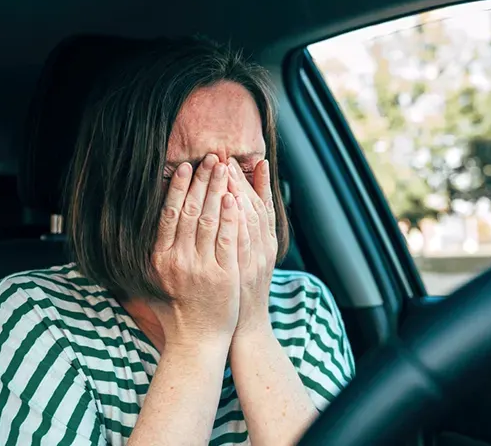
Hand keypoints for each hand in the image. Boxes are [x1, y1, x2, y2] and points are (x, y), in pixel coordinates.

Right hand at [149, 154, 240, 351]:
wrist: (198, 340)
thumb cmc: (177, 309)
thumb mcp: (156, 279)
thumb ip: (153, 252)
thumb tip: (145, 222)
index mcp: (159, 258)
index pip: (167, 215)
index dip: (177, 188)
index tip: (185, 168)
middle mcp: (177, 261)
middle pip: (189, 210)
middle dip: (201, 181)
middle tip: (211, 158)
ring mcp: (200, 268)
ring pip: (209, 219)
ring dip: (218, 189)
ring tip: (225, 168)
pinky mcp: (223, 275)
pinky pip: (227, 238)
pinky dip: (230, 215)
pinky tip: (234, 197)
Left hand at [227, 157, 277, 337]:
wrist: (243, 331)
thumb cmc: (240, 295)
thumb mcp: (247, 262)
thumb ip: (242, 237)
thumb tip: (233, 208)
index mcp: (267, 245)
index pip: (263, 206)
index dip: (256, 182)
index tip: (246, 161)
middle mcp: (263, 250)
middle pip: (254, 207)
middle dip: (239, 181)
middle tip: (226, 159)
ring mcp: (253, 261)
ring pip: (247, 218)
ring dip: (235, 193)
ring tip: (224, 170)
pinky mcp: (239, 272)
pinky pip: (237, 240)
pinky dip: (234, 220)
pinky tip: (227, 201)